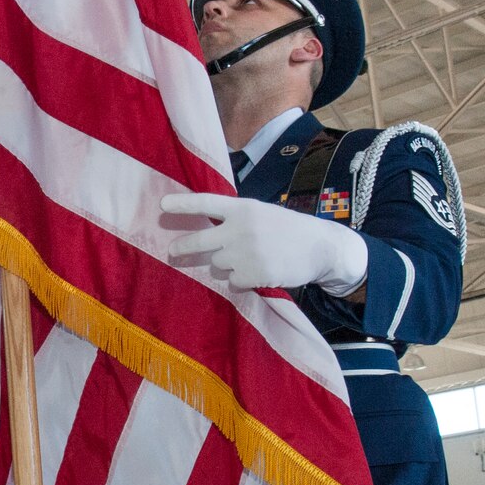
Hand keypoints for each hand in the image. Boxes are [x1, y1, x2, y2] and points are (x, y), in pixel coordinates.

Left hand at [160, 193, 367, 294]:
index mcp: (243, 208)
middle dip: (183, 247)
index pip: (206, 203)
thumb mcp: (262, 214)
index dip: (183, 204)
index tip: (162, 206)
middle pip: (200, 240)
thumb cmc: (288, 229)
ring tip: (252, 258)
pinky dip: (242, 279)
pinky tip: (260, 271)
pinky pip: (233, 281)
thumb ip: (236, 219)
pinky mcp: (253, 273)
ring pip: (217, 264)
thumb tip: (205, 236)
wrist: (322, 247)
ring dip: (227, 264)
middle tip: (172, 251)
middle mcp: (241, 228)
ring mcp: (246, 252)